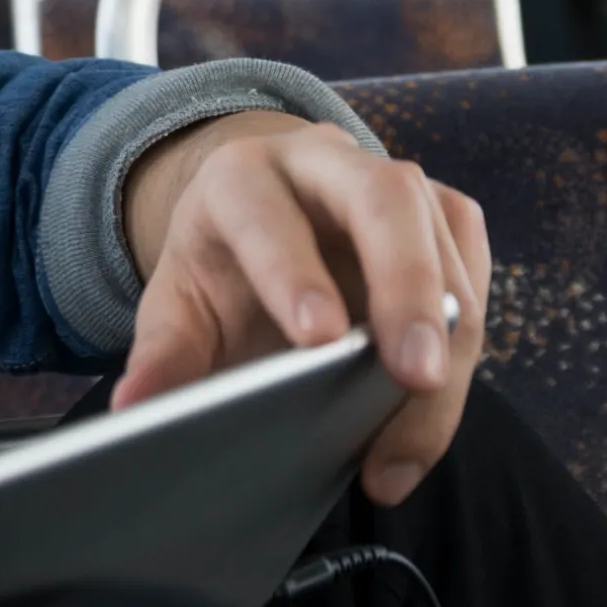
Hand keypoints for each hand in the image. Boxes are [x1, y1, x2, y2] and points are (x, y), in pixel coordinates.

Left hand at [113, 111, 488, 505]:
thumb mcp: (179, 303)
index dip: (292, 272)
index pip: (267, 213)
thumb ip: (163, 354)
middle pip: (384, 200)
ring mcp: (396, 182)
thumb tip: (133, 409)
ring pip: (443, 244)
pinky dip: (463, 347)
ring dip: (443, 343)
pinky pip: (473, 274)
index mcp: (243, 175)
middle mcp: (326, 162)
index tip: (316, 339)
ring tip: (408, 444)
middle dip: (406, 288)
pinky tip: (429, 415)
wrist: (265, 216)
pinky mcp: (446, 215)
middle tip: (413, 377)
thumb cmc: (223, 265)